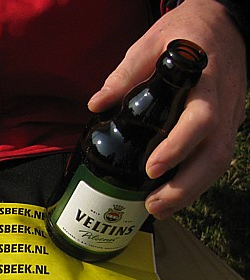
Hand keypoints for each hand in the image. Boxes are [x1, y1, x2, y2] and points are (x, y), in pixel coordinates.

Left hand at [88, 0, 246, 219]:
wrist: (225, 24)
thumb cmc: (186, 33)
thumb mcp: (151, 42)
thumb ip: (124, 73)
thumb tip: (97, 104)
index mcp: (204, 81)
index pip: (200, 120)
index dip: (178, 146)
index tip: (152, 167)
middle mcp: (223, 104)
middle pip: (215, 153)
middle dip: (186, 186)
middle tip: (154, 205)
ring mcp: (230, 116)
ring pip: (219, 162)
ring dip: (191, 191)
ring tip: (160, 208)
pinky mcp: (227, 125)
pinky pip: (217, 159)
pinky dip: (197, 181)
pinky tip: (173, 195)